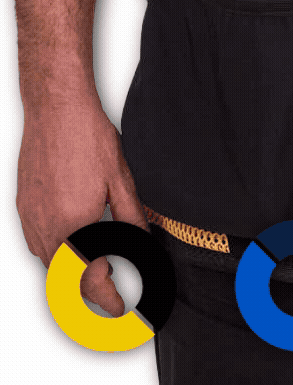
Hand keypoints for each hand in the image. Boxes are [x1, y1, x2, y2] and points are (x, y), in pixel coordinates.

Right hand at [17, 94, 150, 316]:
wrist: (56, 109)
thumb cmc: (87, 136)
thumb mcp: (120, 179)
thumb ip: (132, 217)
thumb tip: (144, 243)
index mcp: (75, 227)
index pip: (90, 281)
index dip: (108, 299)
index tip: (120, 309)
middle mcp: (47, 229)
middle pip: (66, 280)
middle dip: (89, 291)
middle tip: (113, 291)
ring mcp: (31, 219)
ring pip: (49, 265)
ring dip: (70, 273)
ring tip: (96, 267)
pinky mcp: (23, 207)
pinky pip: (37, 244)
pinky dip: (54, 254)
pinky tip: (70, 243)